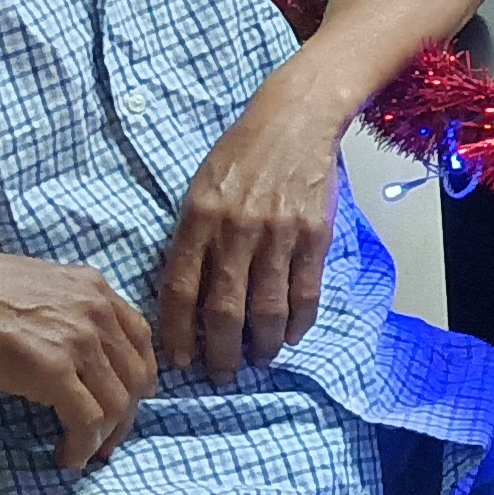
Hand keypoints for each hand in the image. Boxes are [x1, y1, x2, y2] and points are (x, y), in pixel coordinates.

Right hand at [0, 244, 156, 469]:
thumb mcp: (41, 285)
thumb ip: (69, 310)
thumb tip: (76, 350)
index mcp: (95, 288)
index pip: (141, 341)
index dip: (137, 379)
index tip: (124, 403)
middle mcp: (97, 312)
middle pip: (136, 377)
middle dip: (126, 416)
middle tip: (107, 441)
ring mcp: (79, 341)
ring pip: (117, 403)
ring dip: (105, 437)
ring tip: (86, 453)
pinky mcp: (53, 371)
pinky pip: (87, 420)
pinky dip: (83, 446)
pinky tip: (67, 456)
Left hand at [153, 94, 343, 386]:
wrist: (295, 118)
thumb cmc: (241, 155)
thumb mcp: (200, 189)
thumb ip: (193, 241)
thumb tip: (188, 301)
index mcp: (198, 218)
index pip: (181, 290)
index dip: (178, 333)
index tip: (180, 360)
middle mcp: (236, 229)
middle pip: (225, 311)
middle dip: (221, 354)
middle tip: (222, 375)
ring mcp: (278, 233)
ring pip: (267, 309)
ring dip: (262, 345)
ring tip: (259, 359)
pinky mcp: (314, 234)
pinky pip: (305, 292)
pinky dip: (298, 323)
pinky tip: (290, 335)